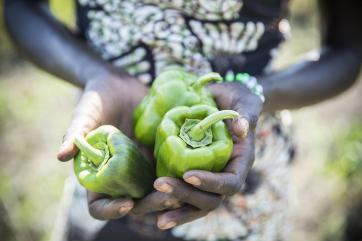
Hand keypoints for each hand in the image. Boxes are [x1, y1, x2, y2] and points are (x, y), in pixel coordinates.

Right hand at [57, 74, 181, 219]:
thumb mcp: (85, 113)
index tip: (126, 203)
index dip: (111, 210)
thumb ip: (75, 133)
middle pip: (134, 204)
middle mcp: (120, 176)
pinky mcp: (159, 157)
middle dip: (150, 205)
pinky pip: (171, 172)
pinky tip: (195, 173)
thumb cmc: (97, 99)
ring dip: (171, 195)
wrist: (120, 85)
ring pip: (156, 193)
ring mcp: (141, 168)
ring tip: (185, 189)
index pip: (99, 205)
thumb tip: (60, 156)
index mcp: (98, 174)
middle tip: (168, 198)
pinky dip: (181, 177)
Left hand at [152, 82, 262, 228]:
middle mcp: (225, 175)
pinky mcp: (194, 175)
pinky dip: (171, 204)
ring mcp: (209, 178)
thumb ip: (246, 113)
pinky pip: (185, 194)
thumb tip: (242, 129)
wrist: (222, 100)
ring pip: (197, 204)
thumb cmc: (235, 99)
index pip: (230, 183)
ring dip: (177, 209)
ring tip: (157, 217)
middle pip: (211, 200)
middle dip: (186, 195)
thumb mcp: (244, 100)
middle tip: (160, 186)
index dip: (211, 183)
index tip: (188, 174)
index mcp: (240, 162)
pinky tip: (151, 206)